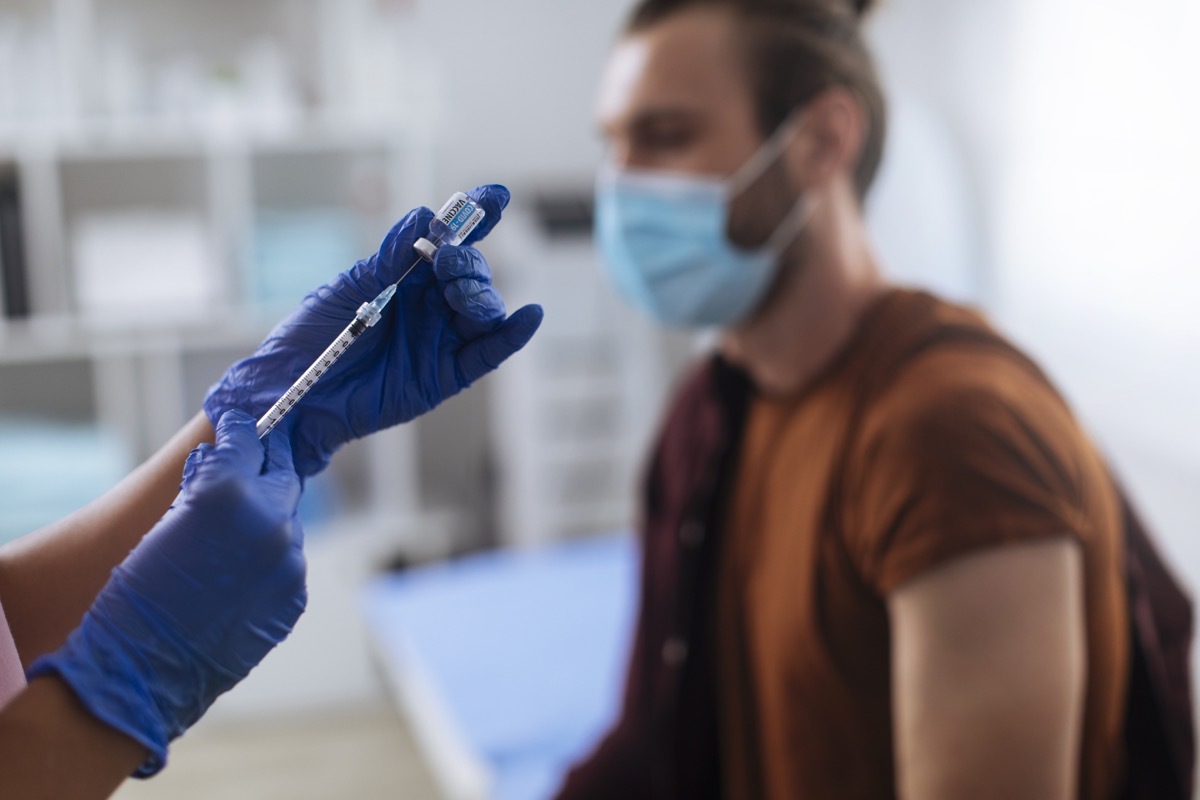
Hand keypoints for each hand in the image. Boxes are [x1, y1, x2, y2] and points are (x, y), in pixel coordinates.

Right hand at [29, 410, 305, 775]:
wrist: (146, 666)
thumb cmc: (139, 592)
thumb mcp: (167, 520)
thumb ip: (208, 486)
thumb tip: (228, 459)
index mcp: (228, 491)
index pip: (249, 439)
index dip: (241, 433)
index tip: (239, 429)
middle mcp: (269, 519)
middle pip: (282, 474)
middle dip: (264, 469)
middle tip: (249, 469)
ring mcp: (289, 560)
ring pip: (287, 520)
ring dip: (267, 521)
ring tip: (231, 542)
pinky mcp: (296, 593)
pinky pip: (289, 561)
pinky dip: (271, 560)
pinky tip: (240, 575)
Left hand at [204, 184, 543, 476]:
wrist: (293, 394)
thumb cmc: (312, 338)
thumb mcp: (347, 288)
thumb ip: (389, 258)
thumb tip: (424, 218)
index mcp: (407, 276)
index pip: (449, 241)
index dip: (475, 217)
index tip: (496, 196)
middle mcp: (431, 305)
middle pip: (472, 275)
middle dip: (468, 264)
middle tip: (446, 263)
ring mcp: (441, 339)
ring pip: (484, 310)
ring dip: (481, 295)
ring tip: (458, 294)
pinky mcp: (446, 376)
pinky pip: (489, 353)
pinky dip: (513, 335)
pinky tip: (530, 316)